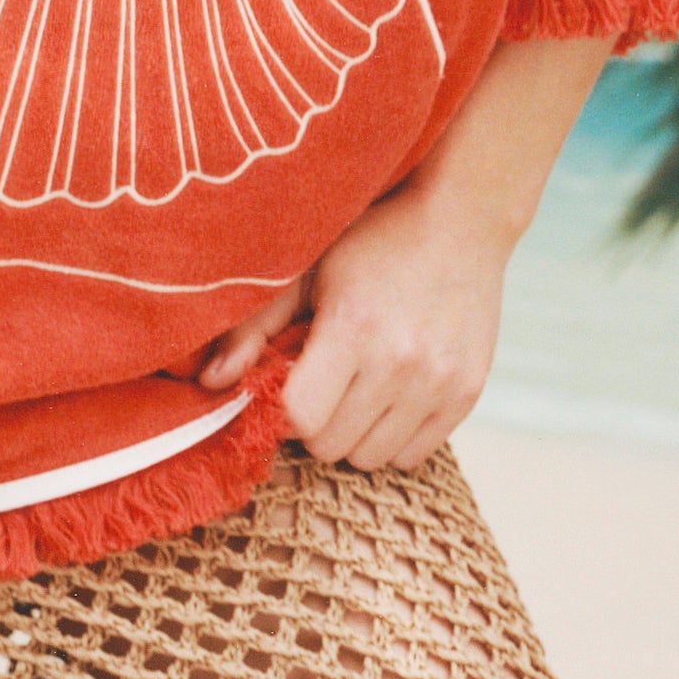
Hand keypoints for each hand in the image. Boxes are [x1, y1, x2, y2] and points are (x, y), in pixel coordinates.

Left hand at [198, 184, 513, 472]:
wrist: (460, 220)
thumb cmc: (372, 239)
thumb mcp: (306, 269)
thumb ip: (254, 326)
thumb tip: (211, 383)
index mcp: (353, 325)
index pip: (300, 417)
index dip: (284, 407)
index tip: (290, 381)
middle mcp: (400, 361)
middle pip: (332, 446)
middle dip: (317, 422)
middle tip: (323, 383)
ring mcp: (439, 382)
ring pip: (372, 459)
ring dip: (354, 434)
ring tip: (357, 388)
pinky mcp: (467, 394)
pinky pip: (413, 456)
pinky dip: (394, 438)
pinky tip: (390, 395)